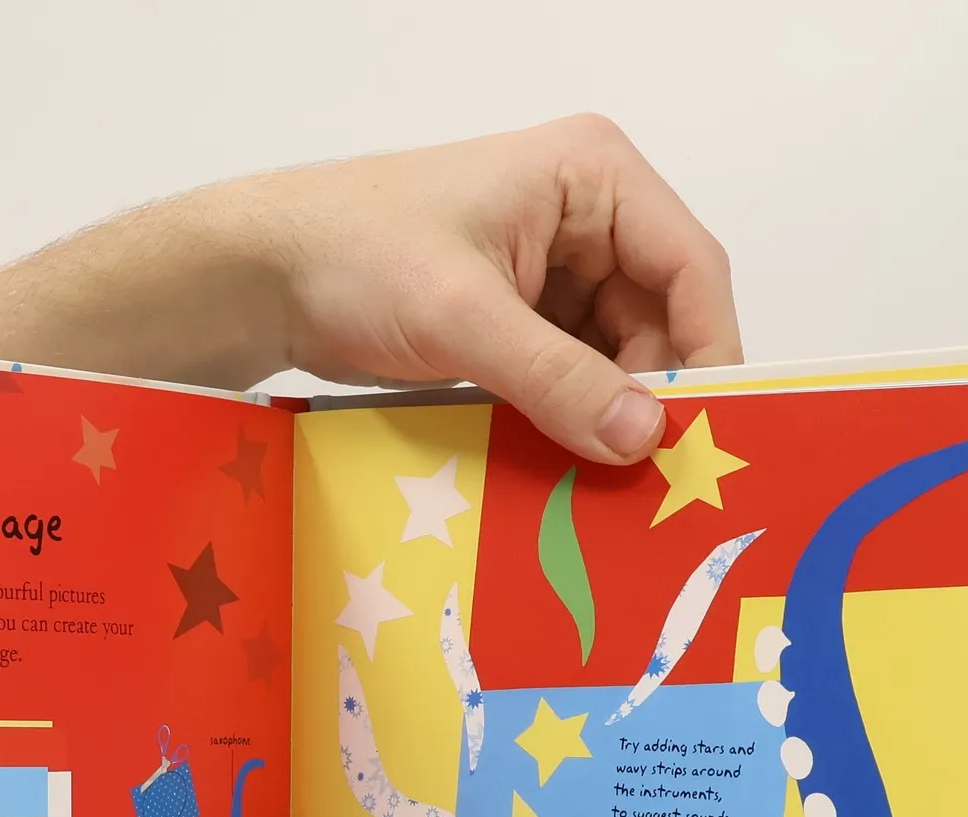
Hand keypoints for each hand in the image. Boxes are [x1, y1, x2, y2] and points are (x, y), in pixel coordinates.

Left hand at [0, 116, 738, 467]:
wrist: (259, 276)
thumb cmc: (351, 255)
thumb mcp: (464, 318)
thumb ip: (559, 379)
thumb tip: (644, 440)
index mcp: (593, 177)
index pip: (693, 269)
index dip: (707, 355)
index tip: (698, 437)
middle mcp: (585, 218)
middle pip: (661, 323)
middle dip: (650, 399)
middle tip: (643, 483)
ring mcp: (551, 272)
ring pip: (616, 361)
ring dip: (606, 419)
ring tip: (598, 486)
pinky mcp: (516, 320)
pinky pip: (569, 377)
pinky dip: (568, 421)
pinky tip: (560, 469)